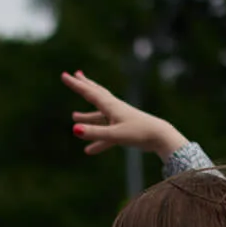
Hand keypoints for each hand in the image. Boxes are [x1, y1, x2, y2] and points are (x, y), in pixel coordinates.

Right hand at [64, 71, 187, 160]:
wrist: (161, 137)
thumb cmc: (139, 133)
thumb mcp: (115, 135)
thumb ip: (94, 133)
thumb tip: (74, 129)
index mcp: (111, 106)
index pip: (89, 93)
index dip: (75, 85)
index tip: (64, 75)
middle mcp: (114, 109)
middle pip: (96, 94)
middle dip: (84, 86)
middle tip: (75, 75)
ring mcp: (119, 119)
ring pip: (99, 115)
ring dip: (87, 115)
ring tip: (74, 115)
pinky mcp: (124, 130)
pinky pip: (106, 134)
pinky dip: (96, 140)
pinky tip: (88, 151)